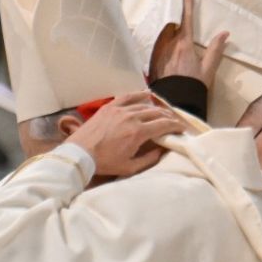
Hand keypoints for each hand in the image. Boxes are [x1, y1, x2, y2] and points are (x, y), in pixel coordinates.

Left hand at [65, 92, 186, 176]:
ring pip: (144, 105)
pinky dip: (139, 95)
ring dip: (156, 109)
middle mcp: (132, 117)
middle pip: (157, 113)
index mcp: (139, 133)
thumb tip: (163, 150)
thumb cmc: (104, 163)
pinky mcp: (109, 107)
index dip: (176, 126)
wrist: (79, 154)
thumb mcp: (129, 167)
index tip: (183, 128)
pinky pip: (128, 97)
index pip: (164, 125)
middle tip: (175, 122)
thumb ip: (149, 159)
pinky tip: (147, 95)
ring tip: (163, 113)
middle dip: (169, 117)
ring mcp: (120, 110)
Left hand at [149, 0, 228, 87]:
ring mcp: (160, 52)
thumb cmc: (193, 87)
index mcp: (185, 44)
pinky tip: (165, 45)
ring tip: (172, 25)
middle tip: (178, 6)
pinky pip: (158, 45)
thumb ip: (216, 50)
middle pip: (172, 24)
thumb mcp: (208, 69)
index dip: (187, 2)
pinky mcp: (153, 60)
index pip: (187, 18)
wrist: (175, 103)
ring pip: (164, 33)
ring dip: (169, 29)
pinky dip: (162, 41)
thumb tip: (225, 33)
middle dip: (175, 15)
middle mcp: (170, 45)